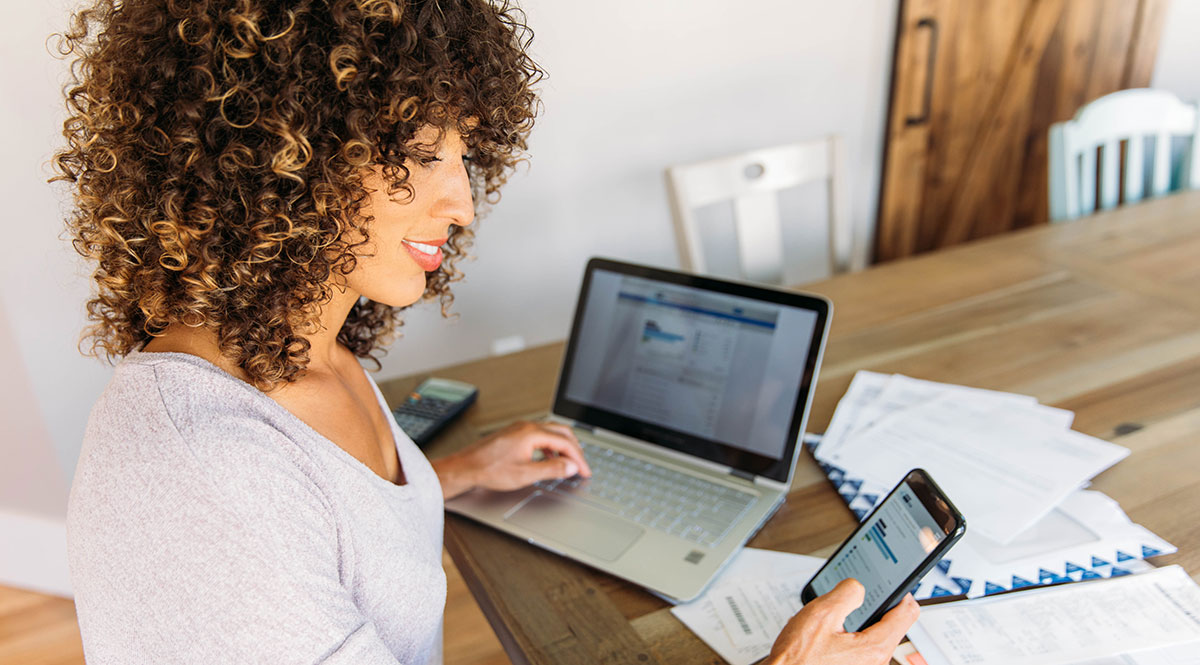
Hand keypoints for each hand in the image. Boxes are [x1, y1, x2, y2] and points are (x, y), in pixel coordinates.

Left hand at [431, 421, 591, 498]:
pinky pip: (540, 435)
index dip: (579, 458)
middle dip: (575, 449)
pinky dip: (551, 446)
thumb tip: (570, 467)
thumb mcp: (525, 474)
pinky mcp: (514, 433)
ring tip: (569, 463)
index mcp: (532, 434)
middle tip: (582, 465)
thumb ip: (551, 470)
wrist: (465, 467)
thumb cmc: (488, 470)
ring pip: (551, 432)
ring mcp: (520, 428)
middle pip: (562, 432)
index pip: (566, 443)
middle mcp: (527, 426)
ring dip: (563, 447)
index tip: (585, 471)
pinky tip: (549, 459)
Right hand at [764, 579, 919, 664]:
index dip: (901, 591)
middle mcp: (875, 662)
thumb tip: (857, 588)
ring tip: (835, 618)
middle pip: (891, 625)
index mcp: (874, 647)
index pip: (907, 612)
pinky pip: (860, 649)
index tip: (894, 584)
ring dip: (857, 623)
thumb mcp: (821, 614)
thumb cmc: (798, 660)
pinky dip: (848, 637)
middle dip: (873, 608)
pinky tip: (828, 635)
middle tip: (855, 599)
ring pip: (873, 637)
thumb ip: (846, 593)